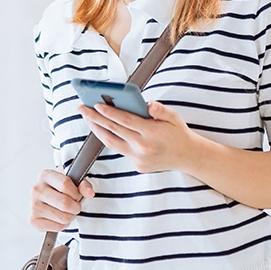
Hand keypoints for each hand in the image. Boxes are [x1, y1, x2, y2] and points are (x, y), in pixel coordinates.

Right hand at [29, 165, 94, 231]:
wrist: (52, 197)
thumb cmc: (63, 188)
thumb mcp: (75, 180)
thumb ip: (84, 185)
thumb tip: (89, 193)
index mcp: (45, 175)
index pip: (65, 184)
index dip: (76, 192)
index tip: (77, 194)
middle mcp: (36, 190)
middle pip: (64, 203)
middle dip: (76, 207)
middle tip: (75, 205)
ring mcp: (33, 206)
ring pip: (62, 217)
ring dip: (70, 216)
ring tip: (67, 211)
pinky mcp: (33, 220)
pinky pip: (57, 227)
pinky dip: (63, 225)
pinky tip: (60, 218)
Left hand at [78, 100, 199, 173]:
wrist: (188, 156)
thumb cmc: (178, 133)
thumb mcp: (174, 117)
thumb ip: (160, 110)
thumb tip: (148, 104)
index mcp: (151, 133)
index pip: (125, 121)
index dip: (109, 113)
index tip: (96, 105)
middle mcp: (143, 147)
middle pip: (113, 131)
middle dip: (95, 119)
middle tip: (82, 109)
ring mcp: (139, 158)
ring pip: (112, 143)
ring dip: (97, 130)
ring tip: (88, 119)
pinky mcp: (137, 165)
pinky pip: (120, 150)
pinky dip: (110, 139)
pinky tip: (103, 129)